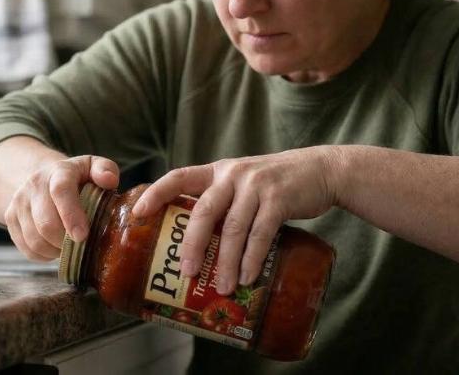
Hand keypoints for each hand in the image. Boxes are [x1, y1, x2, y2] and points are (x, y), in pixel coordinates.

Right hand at [4, 155, 119, 260]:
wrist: (44, 178)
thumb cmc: (77, 178)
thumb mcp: (93, 167)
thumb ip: (105, 169)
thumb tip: (109, 180)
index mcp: (59, 171)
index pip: (60, 191)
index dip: (71, 216)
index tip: (82, 236)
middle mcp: (34, 184)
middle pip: (45, 223)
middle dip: (66, 241)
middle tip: (80, 243)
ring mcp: (19, 201)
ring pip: (35, 239)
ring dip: (55, 250)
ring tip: (68, 244)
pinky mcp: (10, 217)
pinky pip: (27, 248)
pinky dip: (44, 255)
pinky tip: (54, 246)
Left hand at [132, 146, 338, 294]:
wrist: (321, 170)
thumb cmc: (274, 184)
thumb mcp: (242, 183)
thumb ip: (222, 203)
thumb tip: (197, 246)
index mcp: (217, 171)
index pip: (178, 176)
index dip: (156, 193)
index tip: (137, 214)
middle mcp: (232, 174)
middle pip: (204, 211)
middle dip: (193, 245)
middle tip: (187, 273)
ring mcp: (256, 186)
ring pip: (233, 228)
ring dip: (227, 262)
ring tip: (223, 287)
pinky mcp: (280, 199)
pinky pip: (262, 233)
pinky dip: (253, 258)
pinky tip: (249, 277)